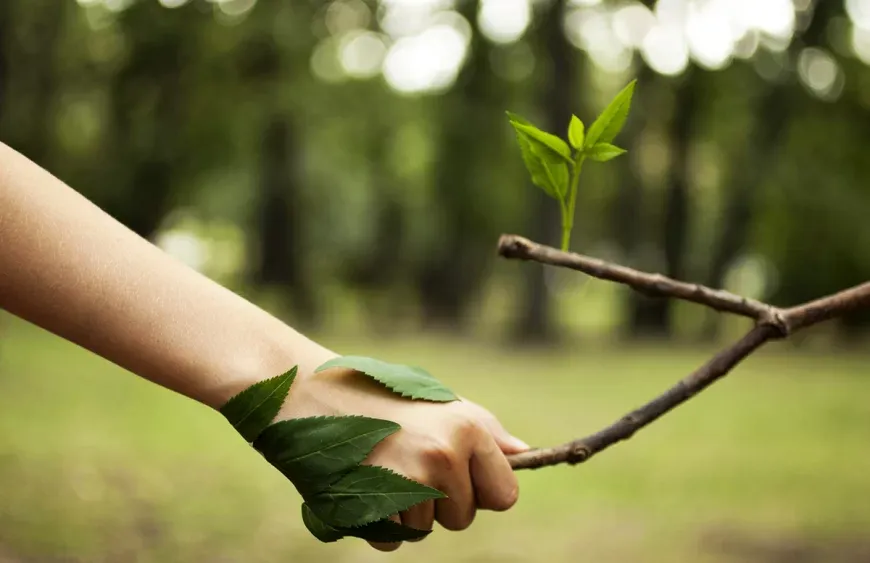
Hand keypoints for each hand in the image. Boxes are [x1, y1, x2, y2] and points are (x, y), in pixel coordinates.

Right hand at [279, 361, 529, 550]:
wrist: (306, 390)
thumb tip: (525, 454)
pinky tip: (362, 484)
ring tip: (380, 466)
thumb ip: (483, 431)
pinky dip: (378, 523)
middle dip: (440, 502)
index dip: (481, 490)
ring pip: (426, 530)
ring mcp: (407, 483)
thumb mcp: (436, 401)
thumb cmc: (377, 393)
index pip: (505, 494)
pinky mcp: (372, 506)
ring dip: (406, 510)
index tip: (458, 475)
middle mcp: (443, 456)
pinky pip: (392, 540)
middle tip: (406, 462)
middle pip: (463, 518)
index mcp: (466, 429)